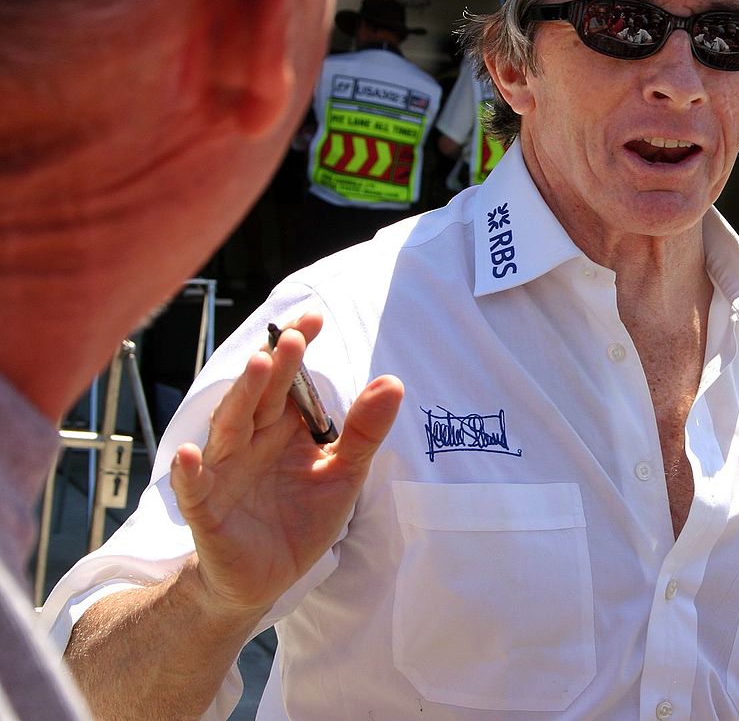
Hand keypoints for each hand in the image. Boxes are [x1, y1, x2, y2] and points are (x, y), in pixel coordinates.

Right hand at [169, 312, 403, 617]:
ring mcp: (224, 472)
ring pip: (230, 428)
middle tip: (294, 336)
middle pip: (261, 396)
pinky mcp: (207, 511)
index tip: (314, 318)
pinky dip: (189, 473)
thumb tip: (392, 382)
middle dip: (277, 366)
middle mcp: (250, 441)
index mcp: (283, 428)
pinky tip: (188, 454)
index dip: (298, 350)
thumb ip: (363, 431)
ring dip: (242, 397)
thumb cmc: (300, 519)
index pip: (290, 381)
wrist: (265, 579)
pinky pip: (194, 489)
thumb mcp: (343, 475)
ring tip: (258, 366)